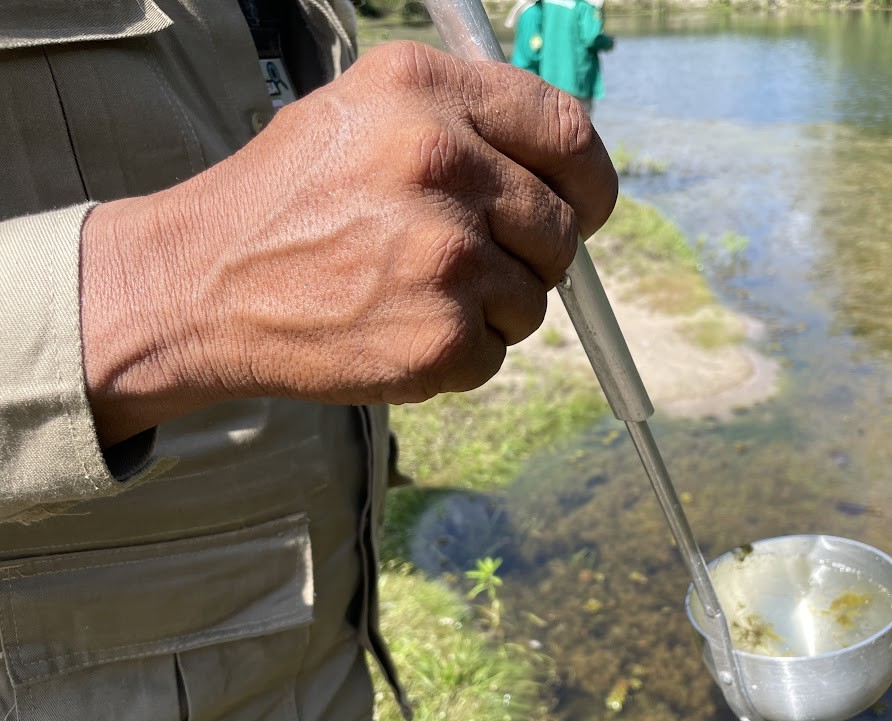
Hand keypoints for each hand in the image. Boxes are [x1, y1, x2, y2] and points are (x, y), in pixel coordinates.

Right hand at [80, 41, 617, 444]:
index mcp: (427, 93)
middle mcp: (442, 163)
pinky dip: (460, 354)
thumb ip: (468, 124)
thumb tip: (565, 172)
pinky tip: (398, 328)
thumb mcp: (365, 114)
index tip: (584, 206)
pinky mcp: (440, 338)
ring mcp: (445, 256)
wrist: (201, 286)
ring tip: (412, 292)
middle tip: (467, 262)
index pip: (568, 132)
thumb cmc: (289, 201)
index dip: (588, 180)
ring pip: (535, 297)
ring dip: (492, 308)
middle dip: (532, 255)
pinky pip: (497, 353)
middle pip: (562, 227)